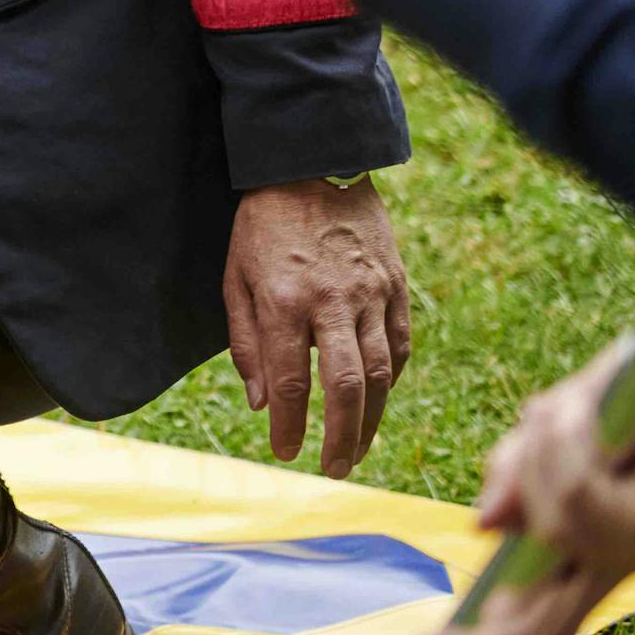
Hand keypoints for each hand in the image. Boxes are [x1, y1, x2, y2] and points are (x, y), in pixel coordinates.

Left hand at [222, 177, 410, 477]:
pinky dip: (391, 380)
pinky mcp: (395, 286)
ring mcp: (370, 293)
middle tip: (331, 470)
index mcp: (284, 299)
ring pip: (379, 373)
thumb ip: (246, 341)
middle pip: (344, 386)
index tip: (285, 454)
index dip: (289, 425)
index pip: (288, 380)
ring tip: (356, 452)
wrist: (312, 165)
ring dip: (369, 421)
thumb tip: (259, 403)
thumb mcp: (234, 275)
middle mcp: (331, 301)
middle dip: (339, 437)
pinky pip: (399, 345)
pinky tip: (377, 404)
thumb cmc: (263, 225)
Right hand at [432, 290, 634, 634]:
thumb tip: (482, 526)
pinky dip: (567, 441)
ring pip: (546, 521)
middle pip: (543, 625)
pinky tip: (590, 413)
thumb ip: (521, 471)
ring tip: (575, 406)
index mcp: (606, 539)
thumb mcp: (565, 423)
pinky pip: (573, 493)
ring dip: (541, 450)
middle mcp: (623, 556)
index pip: (546, 611)